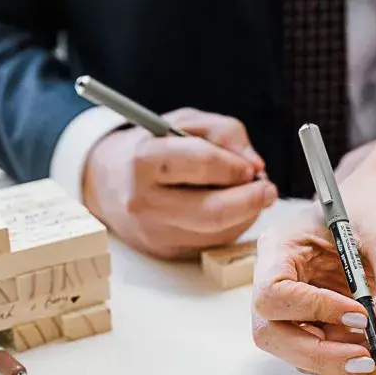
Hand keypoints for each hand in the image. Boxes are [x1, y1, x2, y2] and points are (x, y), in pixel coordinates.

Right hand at [82, 108, 277, 258]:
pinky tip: (231, 211)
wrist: (107, 183)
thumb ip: (225, 133)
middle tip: (268, 190)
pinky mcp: (164, 251)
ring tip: (249, 196)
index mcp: (143, 160)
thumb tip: (256, 166)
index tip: (252, 167)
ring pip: (217, 232)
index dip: (234, 166)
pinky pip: (211, 243)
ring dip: (245, 215)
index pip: (200, 163)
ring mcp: (153, 232)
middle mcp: (144, 201)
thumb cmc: (152, 146)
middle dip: (250, 200)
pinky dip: (231, 227)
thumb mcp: (184, 123)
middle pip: (212, 211)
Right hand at [252, 166, 375, 374]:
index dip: (314, 311)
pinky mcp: (307, 318)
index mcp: (280, 246)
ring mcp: (287, 302)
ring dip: (331, 359)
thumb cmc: (375, 206)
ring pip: (289, 348)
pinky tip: (371, 345)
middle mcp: (273, 277)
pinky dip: (341, 356)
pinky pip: (313, 348)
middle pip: (270, 332)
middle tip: (367, 359)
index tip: (360, 314)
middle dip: (318, 354)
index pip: (275, 292)